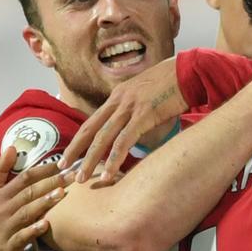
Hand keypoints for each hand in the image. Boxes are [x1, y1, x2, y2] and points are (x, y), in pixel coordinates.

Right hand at [0, 146, 73, 250]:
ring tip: (61, 193)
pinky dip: (34, 230)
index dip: (43, 169)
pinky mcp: (11, 244)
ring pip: (26, 213)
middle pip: (28, 193)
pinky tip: (46, 224)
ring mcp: (7, 227)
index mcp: (0, 195)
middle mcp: (4, 209)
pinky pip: (23, 236)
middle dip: (50, 183)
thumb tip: (11, 148)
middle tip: (70, 175)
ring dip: (44, 203)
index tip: (62, 163)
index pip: (24, 178)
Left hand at [59, 56, 185, 182]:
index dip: (80, 139)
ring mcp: (131, 106)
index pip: (93, 120)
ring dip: (90, 160)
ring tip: (82, 178)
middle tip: (63, 169)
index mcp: (119, 95)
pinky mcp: (144, 114)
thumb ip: (137, 110)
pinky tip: (109, 173)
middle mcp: (120, 100)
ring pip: (103, 137)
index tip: (70, 155)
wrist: (189, 72)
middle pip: (91, 128)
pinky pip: (124, 141)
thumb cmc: (174, 84)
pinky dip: (114, 159)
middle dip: (75, 150)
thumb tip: (136, 130)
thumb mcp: (148, 95)